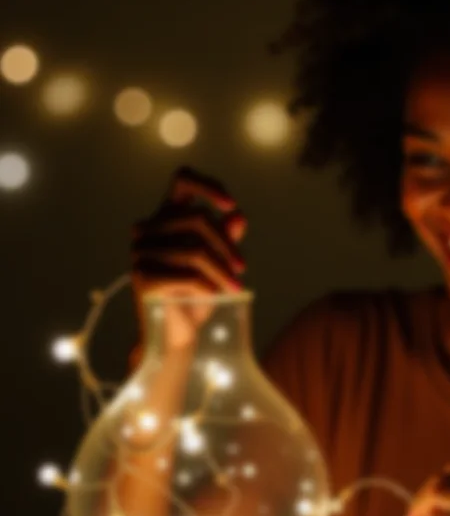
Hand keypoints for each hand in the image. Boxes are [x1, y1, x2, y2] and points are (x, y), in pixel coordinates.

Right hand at [130, 166, 247, 348]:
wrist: (174, 336)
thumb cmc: (197, 296)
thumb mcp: (218, 264)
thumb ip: (227, 239)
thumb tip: (239, 216)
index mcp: (166, 217)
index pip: (183, 180)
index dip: (208, 186)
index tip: (230, 206)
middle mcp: (148, 229)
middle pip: (198, 218)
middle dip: (227, 245)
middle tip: (242, 270)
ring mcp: (141, 252)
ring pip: (196, 250)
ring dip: (223, 272)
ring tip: (235, 288)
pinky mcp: (143, 277)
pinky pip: (189, 275)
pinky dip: (209, 287)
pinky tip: (214, 297)